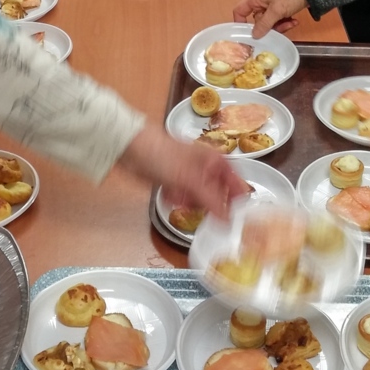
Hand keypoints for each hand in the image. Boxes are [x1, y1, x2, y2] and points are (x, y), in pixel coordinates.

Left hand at [120, 123, 246, 218]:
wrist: (131, 148)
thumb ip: (211, 200)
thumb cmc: (162, 154)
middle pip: (217, 195)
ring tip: (177, 193)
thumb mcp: (190, 179)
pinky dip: (177, 199)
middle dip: (206, 203)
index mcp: (215, 161)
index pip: (236, 184)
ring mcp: (190, 176)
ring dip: (189, 201)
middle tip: (196, 203)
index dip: (238, 201)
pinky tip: (168, 192)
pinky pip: (183, 198)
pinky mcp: (175, 183)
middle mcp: (206, 168)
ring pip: (199, 199)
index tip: (238, 218)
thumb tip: (228, 221)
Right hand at [233, 0, 307, 37]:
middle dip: (269, 27)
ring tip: (291, 23)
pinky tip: (294, 21)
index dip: (240, 22)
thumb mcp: (276, 11)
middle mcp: (260, 3)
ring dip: (280, 26)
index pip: (239, 11)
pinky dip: (285, 22)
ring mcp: (270, 6)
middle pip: (257, 21)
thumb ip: (264, 24)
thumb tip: (254, 35)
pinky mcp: (280, 9)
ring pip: (269, 23)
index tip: (247, 34)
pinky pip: (277, 20)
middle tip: (280, 28)